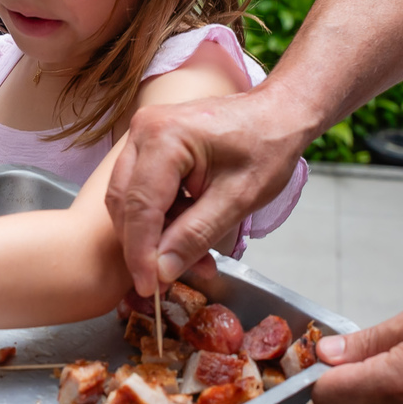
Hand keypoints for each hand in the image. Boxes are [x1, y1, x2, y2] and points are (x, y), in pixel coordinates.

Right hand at [105, 81, 312, 294]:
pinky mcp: (148, 145)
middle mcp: (143, 129)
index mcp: (164, 136)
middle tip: (167, 280)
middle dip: (145, 246)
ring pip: (129, 199)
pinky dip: (160, 217)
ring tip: (191, 257)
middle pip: (126, 203)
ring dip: (153, 234)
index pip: (140, 207)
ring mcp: (142, 134)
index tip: (150, 288)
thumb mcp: (237, 199)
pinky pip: (140, 189)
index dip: (141, 253)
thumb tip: (161, 270)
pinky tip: (186, 233)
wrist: (276, 115)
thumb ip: (195, 235)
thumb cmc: (265, 147)